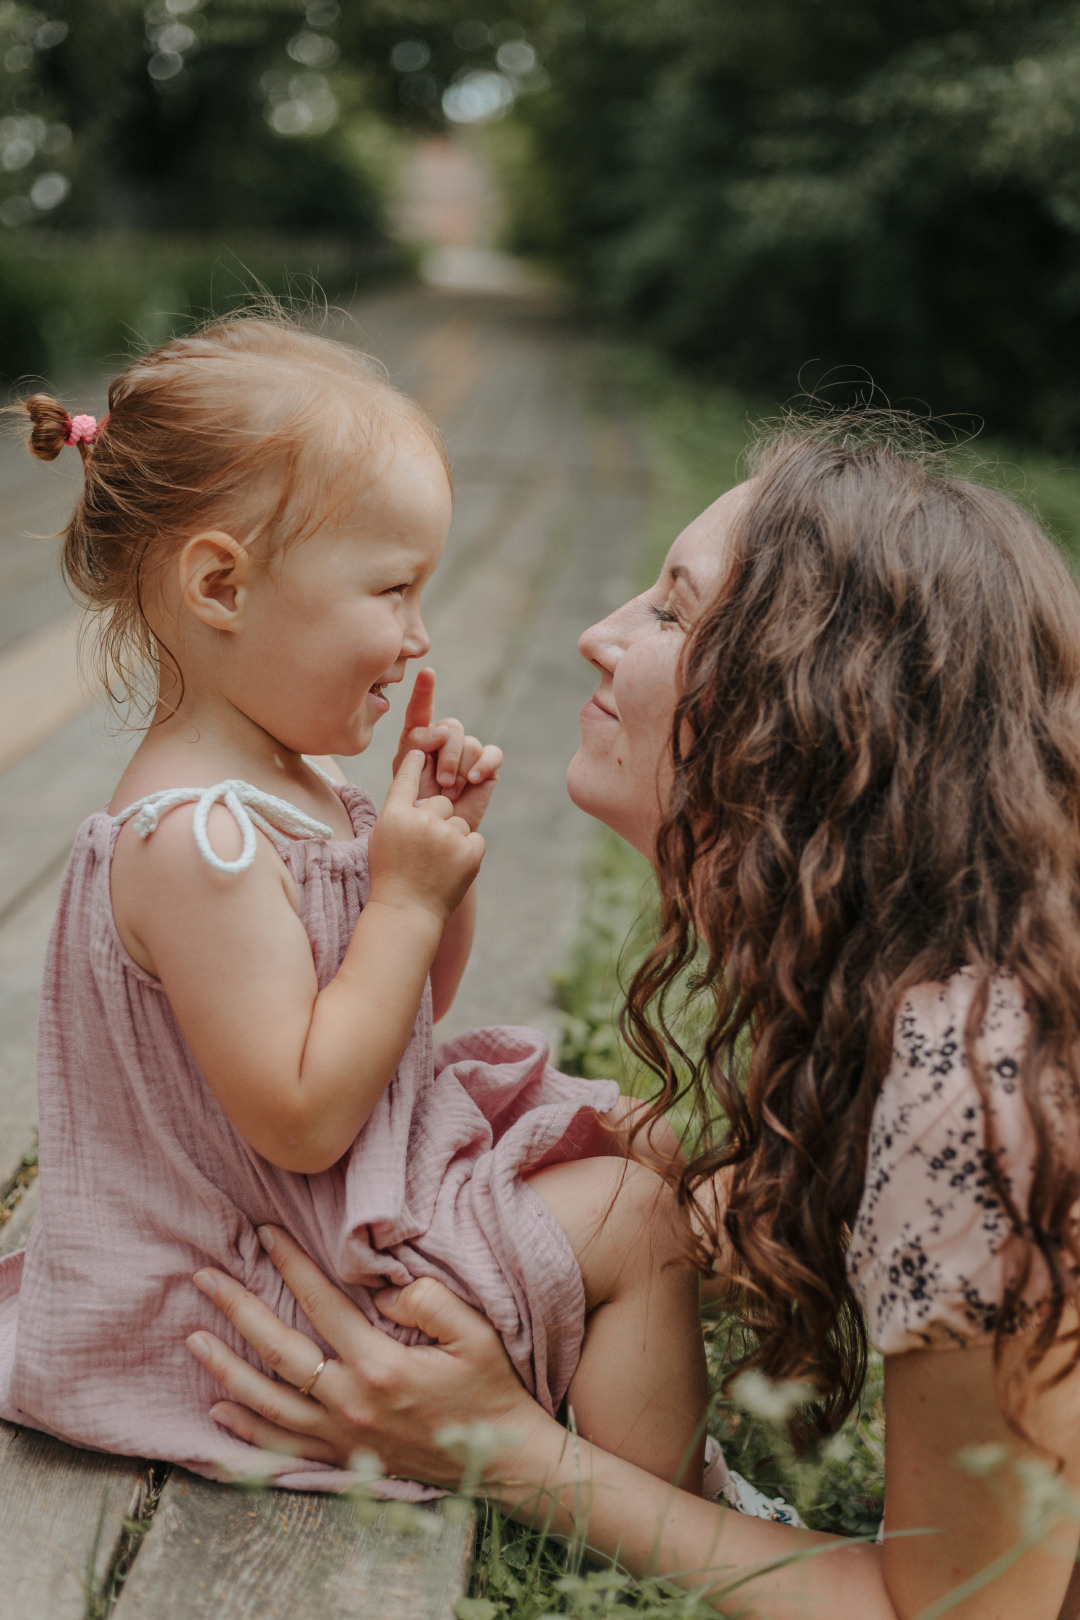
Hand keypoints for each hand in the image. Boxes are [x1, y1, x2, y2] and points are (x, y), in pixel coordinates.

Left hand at [185, 1225, 543, 1486]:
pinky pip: (281, 1448)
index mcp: (380, 1366)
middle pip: (279, 1352)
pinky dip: (245, 1431)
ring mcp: (342, 1437)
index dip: (291, 1266)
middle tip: (204, 1278)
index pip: (321, 1306)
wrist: (503, 1460)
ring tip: (193, 1339)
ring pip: (268, 1402)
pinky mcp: (343, 1460)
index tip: (264, 1234)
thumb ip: (429, 1301)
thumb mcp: (475, 1333)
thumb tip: (382, 1289)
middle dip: (237, 1311)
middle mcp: (351, 1404)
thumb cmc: (490, 1388)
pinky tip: (217, 1411)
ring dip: (226, 1368)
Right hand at [368, 750, 484, 922]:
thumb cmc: (391, 873)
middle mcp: (421, 821)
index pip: (406, 777)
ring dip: (452, 839)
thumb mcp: (383, 836)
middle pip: (441, 802)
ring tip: (435, 865)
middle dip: (438, 819)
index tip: (421, 751)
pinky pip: (473, 838)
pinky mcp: (470, 852)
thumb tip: (418, 771)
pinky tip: (449, 870)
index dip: (415, 762)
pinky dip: (466, 852)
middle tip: (425, 849)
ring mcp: (447, 837)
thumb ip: (399, 807)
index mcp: (395, 815)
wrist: (408, 912)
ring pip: (459, 822)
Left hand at [392, 667, 501, 832]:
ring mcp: (467, 752)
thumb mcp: (405, 774)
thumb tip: (443, 730)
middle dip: (447, 755)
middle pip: (452, 727)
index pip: (420, 710)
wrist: (436, 835)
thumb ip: (416, 745)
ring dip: (460, 769)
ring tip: (449, 793)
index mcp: (418, 738)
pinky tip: (473, 780)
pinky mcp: (487, 766)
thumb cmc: (415, 806)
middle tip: (440, 783)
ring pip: (470, 743)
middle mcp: (444, 740)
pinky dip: (483, 764)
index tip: (427, 672)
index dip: (424, 690)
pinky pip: (492, 753)